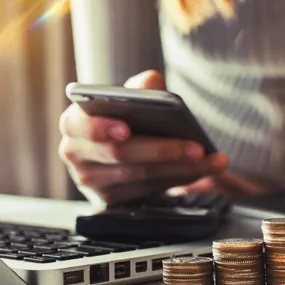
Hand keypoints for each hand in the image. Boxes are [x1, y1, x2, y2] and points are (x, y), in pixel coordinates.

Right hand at [58, 70, 228, 204]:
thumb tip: (151, 84)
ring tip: (211, 160)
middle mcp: (75, 153)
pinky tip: (200, 171)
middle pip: (121, 155)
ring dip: (180, 169)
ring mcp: (90, 180)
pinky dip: (177, 180)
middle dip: (162, 151)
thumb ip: (140, 87)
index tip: (126, 130)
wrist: (119, 146)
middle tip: (197, 148)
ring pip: (139, 176)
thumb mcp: (128, 96)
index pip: (82, 125)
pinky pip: (147, 191)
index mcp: (74, 122)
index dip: (102, 128)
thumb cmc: (122, 116)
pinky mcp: (109, 199)